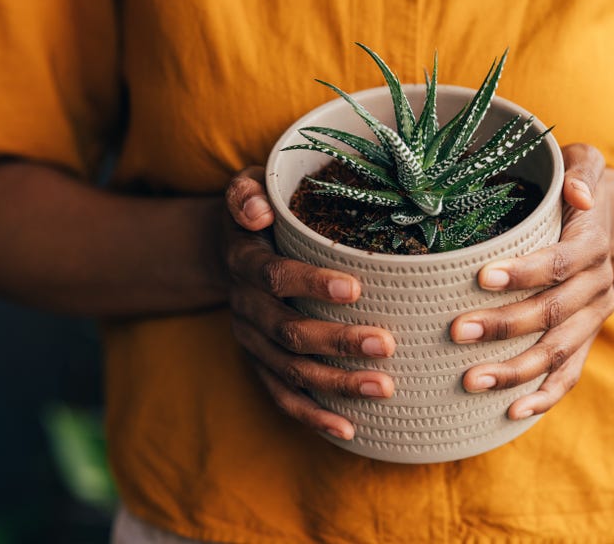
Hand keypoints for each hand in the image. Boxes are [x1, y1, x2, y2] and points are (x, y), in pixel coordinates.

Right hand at [223, 167, 396, 440]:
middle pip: (287, 330)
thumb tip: (258, 212)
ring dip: (336, 383)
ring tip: (384, 387)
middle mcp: (245, 305)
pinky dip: (312, 415)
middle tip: (385, 344)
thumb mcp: (248, 185)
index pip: (274, 276)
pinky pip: (282, 395)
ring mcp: (252, 339)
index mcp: (245, 260)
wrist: (227, 246)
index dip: (311, 284)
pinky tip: (348, 428)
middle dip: (337, 341)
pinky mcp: (260, 362)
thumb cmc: (259, 209)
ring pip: (290, 369)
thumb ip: (248, 193)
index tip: (355, 289)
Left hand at [450, 144, 613, 419]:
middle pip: (553, 312)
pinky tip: (512, 411)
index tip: (481, 277)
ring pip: (559, 350)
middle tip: (455, 331)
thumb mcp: (584, 162)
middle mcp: (597, 284)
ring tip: (471, 380)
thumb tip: (578, 194)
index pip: (560, 261)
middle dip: (504, 325)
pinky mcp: (586, 340)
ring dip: (516, 369)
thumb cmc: (574, 188)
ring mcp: (593, 317)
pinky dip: (545, 396)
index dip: (525, 271)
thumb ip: (581, 170)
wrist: (609, 222)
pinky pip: (570, 374)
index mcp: (591, 242)